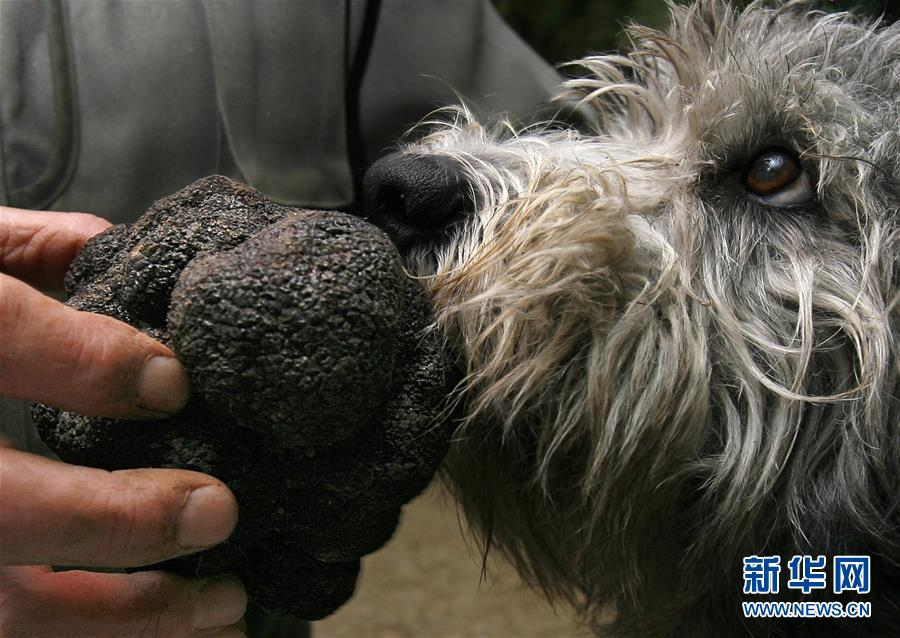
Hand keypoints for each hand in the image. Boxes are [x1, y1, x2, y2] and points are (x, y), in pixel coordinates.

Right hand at [0, 207, 244, 635]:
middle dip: (109, 521)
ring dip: (117, 616)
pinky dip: (81, 634)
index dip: (83, 361)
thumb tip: (122, 257)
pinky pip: (2, 623)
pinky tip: (156, 631)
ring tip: (220, 606)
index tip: (173, 381)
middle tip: (217, 512)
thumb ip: (23, 250)